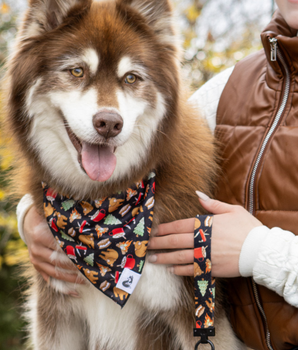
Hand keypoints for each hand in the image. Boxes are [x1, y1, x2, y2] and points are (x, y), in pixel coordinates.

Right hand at [23, 205, 84, 286]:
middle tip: (90, 271)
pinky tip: (76, 292)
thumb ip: (65, 225)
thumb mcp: (53, 219)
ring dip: (71, 279)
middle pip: (58, 263)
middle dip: (75, 268)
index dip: (74, 253)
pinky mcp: (37, 267)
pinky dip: (63, 287)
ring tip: (86, 282)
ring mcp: (35, 260)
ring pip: (55, 273)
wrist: (29, 222)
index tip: (88, 257)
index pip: (59, 248)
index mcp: (40, 237)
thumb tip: (85, 228)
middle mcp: (36, 251)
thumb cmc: (46, 218)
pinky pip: (50, 280)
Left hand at [148, 193, 262, 276]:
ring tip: (152, 259)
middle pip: (175, 241)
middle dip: (158, 242)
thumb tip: (198, 195)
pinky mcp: (211, 268)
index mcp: (205, 224)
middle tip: (145, 245)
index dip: (164, 228)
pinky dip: (180, 270)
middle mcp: (202, 240)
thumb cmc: (247, 228)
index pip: (178, 226)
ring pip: (179, 256)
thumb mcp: (232, 210)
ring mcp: (205, 255)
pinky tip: (171, 269)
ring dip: (164, 257)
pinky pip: (191, 270)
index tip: (152, 230)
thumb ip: (212, 204)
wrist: (260, 250)